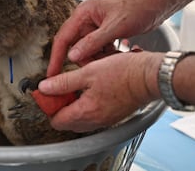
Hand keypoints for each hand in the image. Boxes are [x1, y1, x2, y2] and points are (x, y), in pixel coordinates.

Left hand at [39, 51, 160, 131]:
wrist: (150, 76)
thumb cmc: (123, 73)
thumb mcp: (87, 73)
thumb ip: (63, 82)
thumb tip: (44, 87)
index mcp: (86, 112)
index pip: (57, 120)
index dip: (49, 106)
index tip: (48, 92)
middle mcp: (95, 121)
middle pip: (66, 122)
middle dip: (59, 107)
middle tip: (60, 89)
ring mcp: (104, 120)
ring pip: (79, 120)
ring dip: (72, 106)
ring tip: (75, 87)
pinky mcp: (112, 116)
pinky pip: (91, 117)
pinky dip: (85, 106)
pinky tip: (89, 89)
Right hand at [47, 0, 159, 76]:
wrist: (157, 1)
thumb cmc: (138, 6)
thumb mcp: (115, 26)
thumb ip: (93, 42)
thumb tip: (73, 56)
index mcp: (83, 13)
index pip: (63, 38)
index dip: (56, 57)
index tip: (51, 73)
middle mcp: (85, 20)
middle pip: (74, 47)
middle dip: (84, 59)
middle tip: (96, 68)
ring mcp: (94, 27)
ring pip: (87, 51)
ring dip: (97, 58)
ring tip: (113, 56)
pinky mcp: (103, 34)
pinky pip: (97, 50)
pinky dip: (105, 55)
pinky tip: (117, 52)